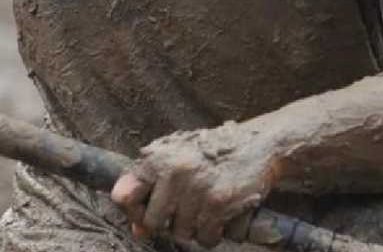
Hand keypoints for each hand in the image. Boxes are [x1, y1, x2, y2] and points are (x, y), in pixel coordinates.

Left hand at [110, 122, 281, 247]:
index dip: (134, 210)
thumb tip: (138, 230)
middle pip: (153, 222)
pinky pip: (206, 238)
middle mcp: (174, 171)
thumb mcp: (179, 160)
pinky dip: (214, 234)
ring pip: (182, 234)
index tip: (146, 214)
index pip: (123, 195)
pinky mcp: (218, 203)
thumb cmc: (215, 152)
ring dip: (195, 229)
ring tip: (207, 210)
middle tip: (187, 212)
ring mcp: (196, 188)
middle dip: (170, 223)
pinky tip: (222, 216)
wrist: (260, 144)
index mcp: (158, 157)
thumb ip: (154, 189)